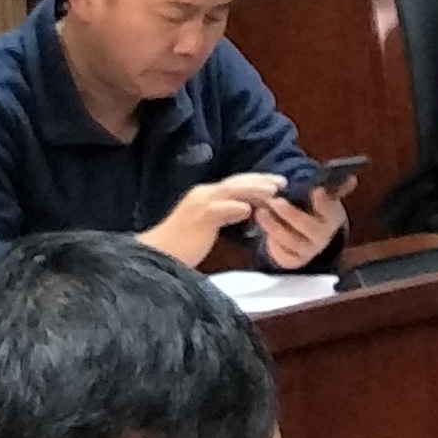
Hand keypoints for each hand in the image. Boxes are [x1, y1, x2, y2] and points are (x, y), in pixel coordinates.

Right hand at [142, 174, 289, 268]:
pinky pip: (218, 210)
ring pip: (231, 191)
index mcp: (204, 197)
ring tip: (273, 191)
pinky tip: (249, 210)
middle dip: (260, 181)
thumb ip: (224, 215)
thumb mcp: (206, 226)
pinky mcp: (196, 218)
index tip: (276, 184)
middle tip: (283, 182)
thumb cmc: (179, 247)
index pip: (235, 185)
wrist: (154, 256)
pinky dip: (234, 208)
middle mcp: (202, 195)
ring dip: (253, 190)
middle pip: (236, 183)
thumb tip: (246, 210)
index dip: (256, 182)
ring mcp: (199, 205)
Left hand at [252, 180, 346, 266]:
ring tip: (260, 212)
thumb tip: (351, 178)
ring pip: (292, 242)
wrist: (305, 234)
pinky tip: (263, 230)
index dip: (323, 202)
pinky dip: (272, 243)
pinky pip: (283, 255)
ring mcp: (309, 250)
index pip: (330, 210)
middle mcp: (323, 236)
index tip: (315, 190)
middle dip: (290, 214)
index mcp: (332, 217)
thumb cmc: (310, 209)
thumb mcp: (319, 197)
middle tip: (275, 200)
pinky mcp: (294, 260)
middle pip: (309, 227)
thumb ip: (327, 187)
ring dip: (274, 227)